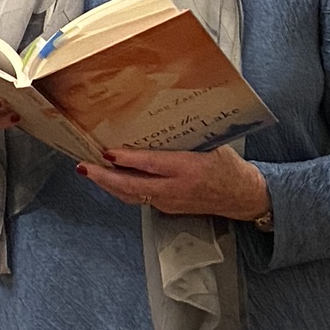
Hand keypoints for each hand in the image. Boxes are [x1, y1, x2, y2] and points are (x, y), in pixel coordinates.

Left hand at [77, 145, 269, 220]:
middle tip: (84, 166)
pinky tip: (112, 180)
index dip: (128, 160)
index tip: (108, 152)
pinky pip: (139, 198)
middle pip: (132, 187)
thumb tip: (163, 122)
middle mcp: (175, 190)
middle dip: (105, 177)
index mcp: (188, 170)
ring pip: (132, 196)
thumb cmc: (230, 168)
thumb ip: (188, 139)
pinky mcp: (168, 207)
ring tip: (90, 171)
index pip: (152, 165)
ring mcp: (170, 202)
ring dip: (109, 185)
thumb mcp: (214, 146)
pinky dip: (122, 189)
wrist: (244, 198)